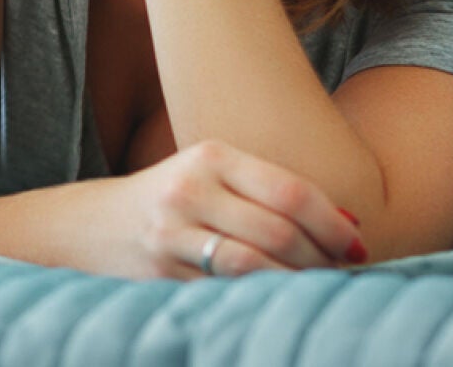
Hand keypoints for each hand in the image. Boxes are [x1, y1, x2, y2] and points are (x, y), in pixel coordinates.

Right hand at [108, 140, 366, 278]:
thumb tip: (350, 224)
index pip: (291, 192)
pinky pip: (226, 290)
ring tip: (313, 287)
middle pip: (279, 233)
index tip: (357, 246)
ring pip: (254, 266)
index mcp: (211, 156)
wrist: (95, 225)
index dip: (333, 225)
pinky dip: (261, 297)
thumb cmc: (177, 200)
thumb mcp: (215, 177)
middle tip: (341, 272)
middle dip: (321, 260)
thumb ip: (272, 194)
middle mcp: (189, 189)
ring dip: (295, 283)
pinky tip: (275, 297)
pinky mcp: (162, 270)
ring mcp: (172, 232)